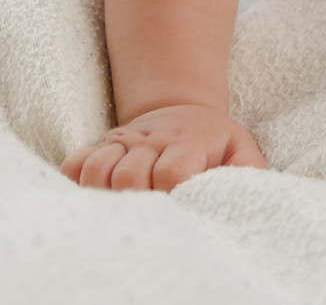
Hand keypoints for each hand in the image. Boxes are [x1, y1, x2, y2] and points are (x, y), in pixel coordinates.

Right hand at [62, 104, 267, 190]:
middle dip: (135, 201)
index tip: (177, 206)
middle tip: (148, 213)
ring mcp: (125, 141)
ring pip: (97, 169)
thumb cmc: (215, 143)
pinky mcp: (105, 145)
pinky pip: (76, 162)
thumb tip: (248, 199)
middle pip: (128, 177)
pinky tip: (94, 196)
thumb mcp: (242, 151)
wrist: (184, 111)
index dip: (170, 194)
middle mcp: (152, 140)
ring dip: (104, 193)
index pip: (171, 173)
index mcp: (189, 143)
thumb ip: (250, 172)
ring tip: (121, 207)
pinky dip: (77, 181)